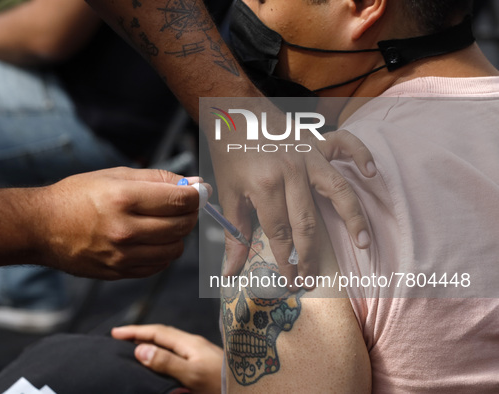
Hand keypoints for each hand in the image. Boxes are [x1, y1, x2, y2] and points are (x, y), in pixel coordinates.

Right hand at [39, 167, 204, 279]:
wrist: (41, 227)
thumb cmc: (77, 195)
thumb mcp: (115, 175)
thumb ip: (158, 179)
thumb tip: (195, 184)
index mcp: (123, 199)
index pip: (180, 201)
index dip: (197, 196)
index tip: (200, 192)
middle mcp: (125, 230)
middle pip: (182, 226)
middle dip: (190, 214)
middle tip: (182, 206)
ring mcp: (122, 255)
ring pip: (175, 249)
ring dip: (178, 235)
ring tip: (165, 222)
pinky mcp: (119, 272)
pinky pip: (158, 265)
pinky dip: (163, 252)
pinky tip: (152, 240)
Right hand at [112, 325, 222, 393]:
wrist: (251, 391)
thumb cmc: (221, 384)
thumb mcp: (192, 374)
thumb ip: (167, 362)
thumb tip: (139, 349)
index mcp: (190, 343)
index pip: (157, 332)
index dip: (136, 332)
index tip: (115, 333)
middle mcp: (194, 346)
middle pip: (162, 336)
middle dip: (141, 335)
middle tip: (120, 339)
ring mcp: (200, 355)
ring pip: (170, 345)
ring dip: (151, 345)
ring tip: (135, 350)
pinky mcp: (204, 367)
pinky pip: (177, 355)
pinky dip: (162, 356)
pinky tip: (161, 364)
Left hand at [212, 129, 375, 282]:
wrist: (233, 113)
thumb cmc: (230, 154)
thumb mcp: (228, 194)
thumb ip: (234, 234)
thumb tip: (231, 272)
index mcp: (265, 186)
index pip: (280, 233)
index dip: (286, 260)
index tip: (291, 280)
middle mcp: (291, 172)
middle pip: (307, 222)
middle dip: (310, 255)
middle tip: (312, 277)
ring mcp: (308, 155)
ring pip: (337, 190)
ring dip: (352, 218)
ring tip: (364, 243)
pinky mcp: (317, 141)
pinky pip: (347, 145)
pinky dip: (362, 156)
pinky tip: (370, 175)